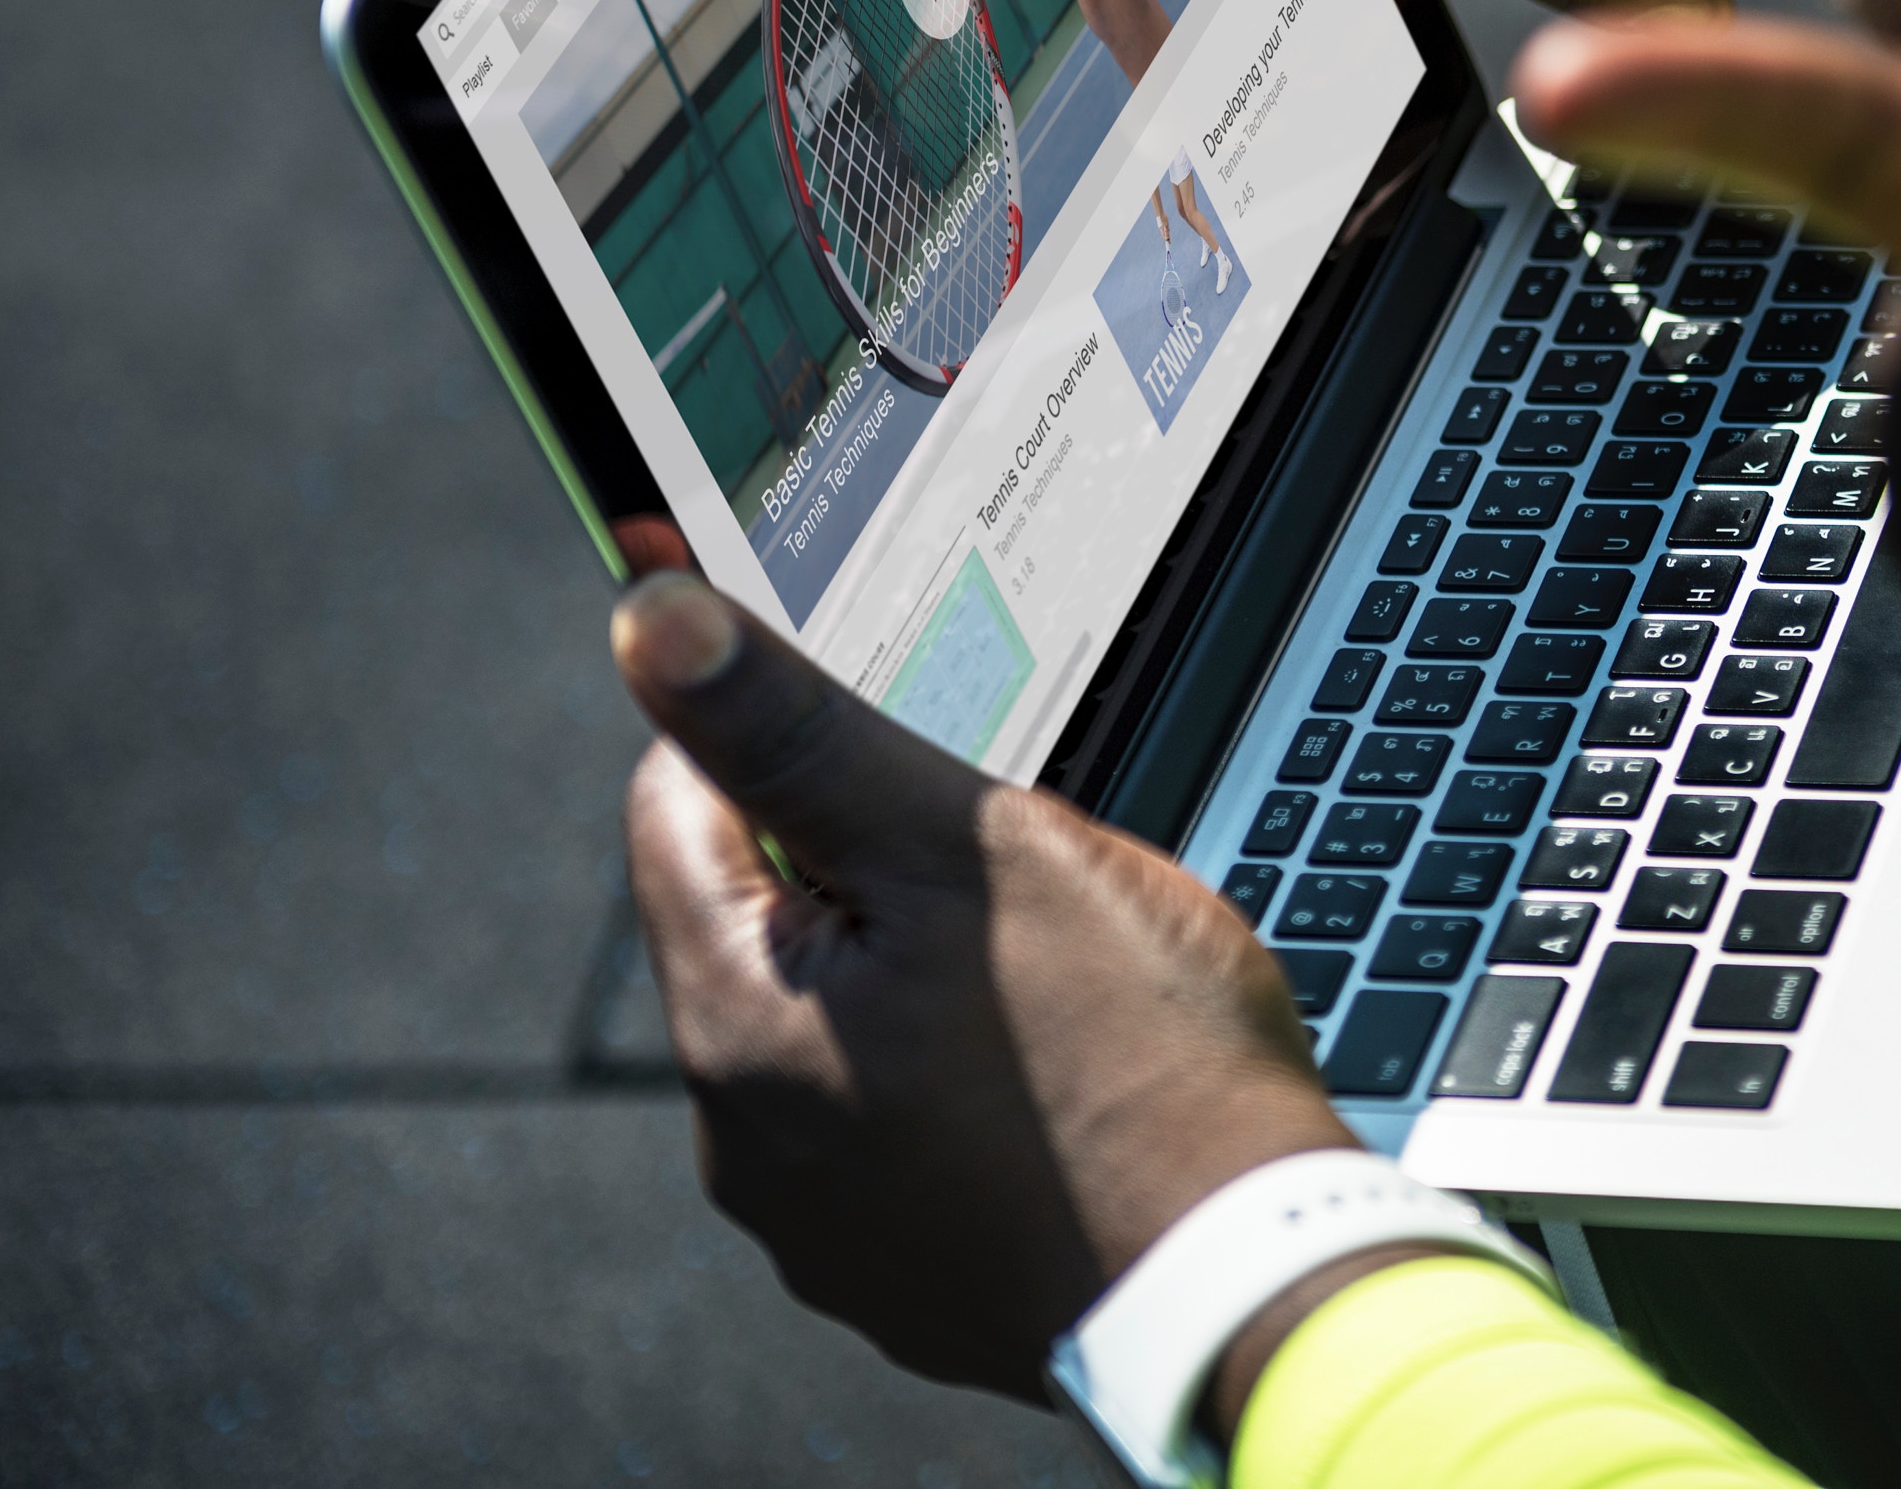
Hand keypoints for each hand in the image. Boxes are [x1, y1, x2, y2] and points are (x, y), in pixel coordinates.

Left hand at [609, 569, 1356, 1397]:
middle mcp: (744, 1144)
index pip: (675, 805)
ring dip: (918, 982)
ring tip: (1059, 986)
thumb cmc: (1133, 1062)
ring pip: (838, 1030)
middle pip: (763, 924)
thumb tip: (653, 619)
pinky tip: (1063, 1081)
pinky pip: (899, 1134)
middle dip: (871, 868)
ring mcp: (824, 1228)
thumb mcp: (970, 848)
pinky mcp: (906, 1278)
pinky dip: (962, 1090)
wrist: (1247, 1281)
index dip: (784, 737)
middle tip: (1013, 872)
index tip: (893, 736)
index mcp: (735, 1023)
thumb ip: (800, 732)